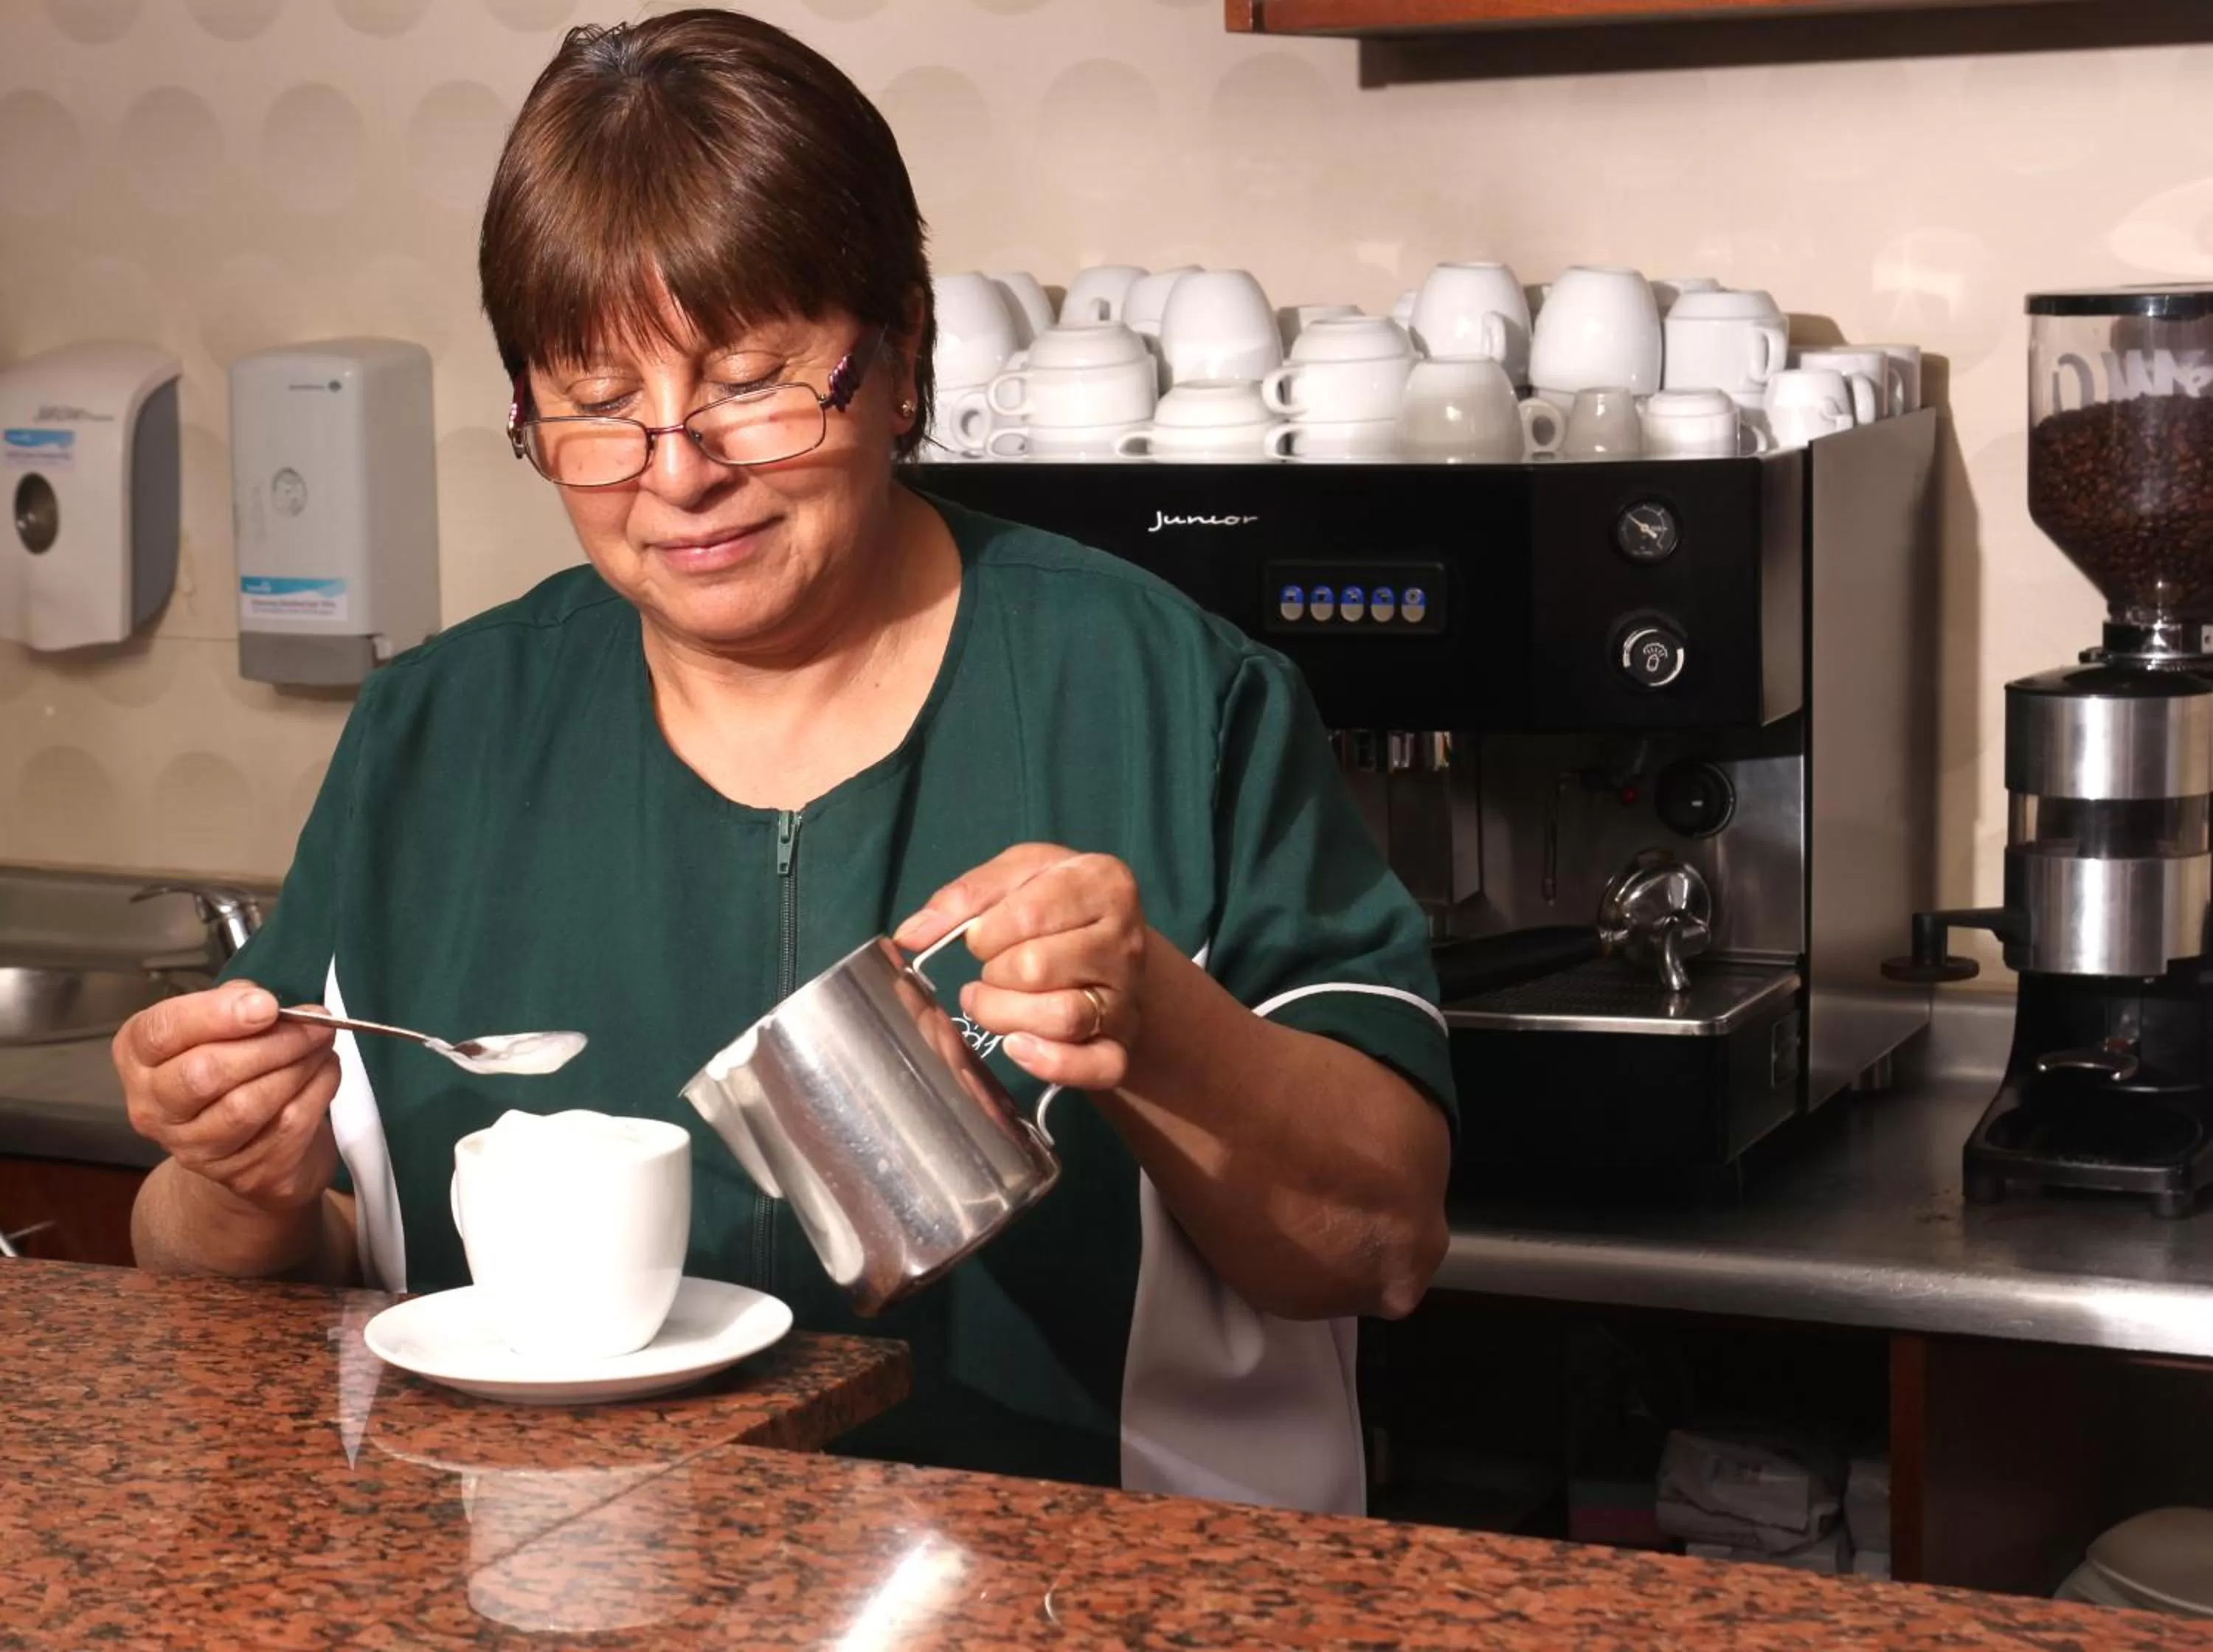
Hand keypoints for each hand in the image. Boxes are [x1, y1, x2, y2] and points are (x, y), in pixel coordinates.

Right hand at [114, 981, 341, 1214]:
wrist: (245, 1149)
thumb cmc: (231, 1070)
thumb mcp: (219, 1028)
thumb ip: (231, 1004)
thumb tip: (257, 1000)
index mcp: (139, 1059)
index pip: (161, 1032)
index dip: (215, 1015)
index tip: (266, 1005)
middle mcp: (154, 1109)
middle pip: (205, 1074)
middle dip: (270, 1043)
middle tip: (315, 1023)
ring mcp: (195, 1149)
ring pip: (247, 1106)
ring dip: (298, 1066)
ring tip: (322, 1042)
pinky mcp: (242, 1175)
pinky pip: (286, 1126)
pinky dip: (317, 1090)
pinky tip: (325, 1070)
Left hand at [894, 844, 1147, 1091]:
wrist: (1111, 946)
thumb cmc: (1056, 902)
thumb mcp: (1018, 875)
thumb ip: (965, 896)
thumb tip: (911, 935)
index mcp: (1102, 882)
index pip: (1029, 914)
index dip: (985, 932)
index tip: (979, 936)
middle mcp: (1125, 940)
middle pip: (1037, 967)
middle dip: (993, 973)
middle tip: (989, 971)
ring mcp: (1127, 997)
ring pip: (1060, 1017)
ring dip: (1005, 1015)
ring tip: (991, 1003)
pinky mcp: (1122, 1045)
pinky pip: (1096, 1066)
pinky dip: (1050, 1063)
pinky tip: (1016, 1046)